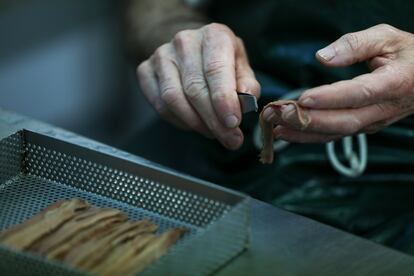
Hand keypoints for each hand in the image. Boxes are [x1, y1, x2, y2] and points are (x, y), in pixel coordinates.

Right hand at [137, 23, 259, 149]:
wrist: (190, 48)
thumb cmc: (220, 60)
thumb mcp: (241, 66)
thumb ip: (247, 84)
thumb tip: (245, 104)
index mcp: (214, 36)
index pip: (216, 70)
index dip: (224, 100)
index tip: (233, 123)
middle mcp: (185, 41)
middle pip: (195, 89)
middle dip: (213, 120)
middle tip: (229, 139)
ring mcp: (161, 56)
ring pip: (174, 99)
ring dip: (195, 123)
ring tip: (212, 132)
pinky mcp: (145, 70)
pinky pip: (159, 105)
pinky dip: (178, 121)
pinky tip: (193, 124)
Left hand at [263, 24, 413, 142]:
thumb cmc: (406, 54)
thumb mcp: (386, 37)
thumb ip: (355, 44)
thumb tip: (322, 57)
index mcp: (393, 84)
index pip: (358, 94)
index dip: (330, 98)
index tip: (303, 98)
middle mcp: (383, 109)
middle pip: (343, 121)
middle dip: (308, 120)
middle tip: (278, 113)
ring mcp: (373, 122)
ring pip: (336, 133)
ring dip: (302, 131)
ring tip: (274, 125)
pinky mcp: (363, 127)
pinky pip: (334, 135)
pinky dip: (308, 136)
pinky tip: (286, 133)